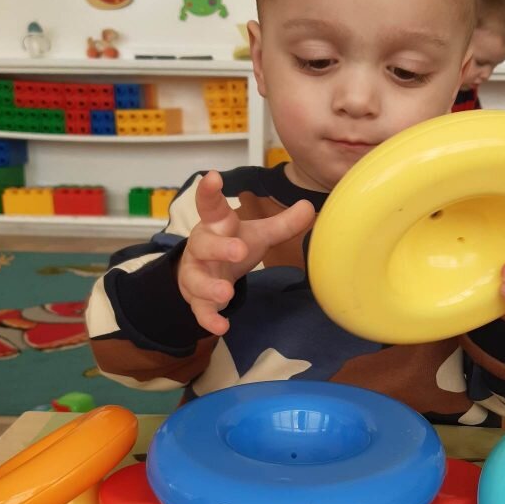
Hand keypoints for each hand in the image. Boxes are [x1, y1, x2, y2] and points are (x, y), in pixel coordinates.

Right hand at [179, 170, 314, 334]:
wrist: (203, 271)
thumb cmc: (230, 245)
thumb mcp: (257, 234)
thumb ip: (282, 224)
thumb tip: (309, 207)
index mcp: (216, 225)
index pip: (211, 205)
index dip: (209, 191)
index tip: (212, 176)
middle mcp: (201, 247)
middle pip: (204, 244)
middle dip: (220, 248)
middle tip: (239, 250)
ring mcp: (196, 273)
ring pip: (197, 279)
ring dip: (210, 287)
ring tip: (226, 293)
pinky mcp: (195, 298)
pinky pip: (199, 309)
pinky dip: (209, 319)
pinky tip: (222, 327)